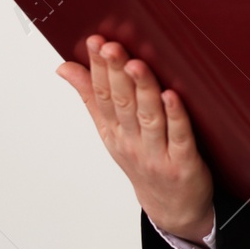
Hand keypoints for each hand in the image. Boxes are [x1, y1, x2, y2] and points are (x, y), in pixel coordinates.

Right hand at [56, 35, 214, 240]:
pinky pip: (179, 137)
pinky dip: (176, 116)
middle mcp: (132, 142)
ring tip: (136, 65)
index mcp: (114, 132)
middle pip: (122, 104)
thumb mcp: (110, 132)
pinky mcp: (184, 163)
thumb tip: (65, 67)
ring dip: (143, 89)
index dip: (98, 68)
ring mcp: (158, 153)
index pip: (102, 95)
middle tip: (111, 46)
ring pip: (149, 117)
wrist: (172, 207)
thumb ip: (91, 97)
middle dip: (116, 73)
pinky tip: (172, 96)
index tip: (95, 41)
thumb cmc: (142, 162)